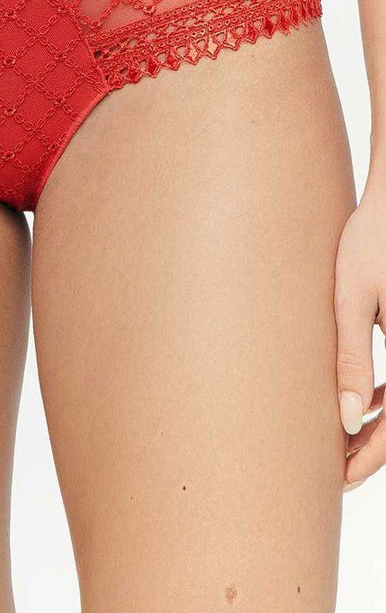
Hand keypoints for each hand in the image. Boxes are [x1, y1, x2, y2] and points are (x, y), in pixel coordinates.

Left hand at [335, 180, 385, 487]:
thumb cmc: (371, 240)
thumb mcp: (352, 298)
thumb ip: (351, 359)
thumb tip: (345, 419)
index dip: (370, 456)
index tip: (338, 478)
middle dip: (374, 445)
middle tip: (336, 468)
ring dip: (384, 422)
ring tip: (343, 440)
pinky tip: (366, 398)